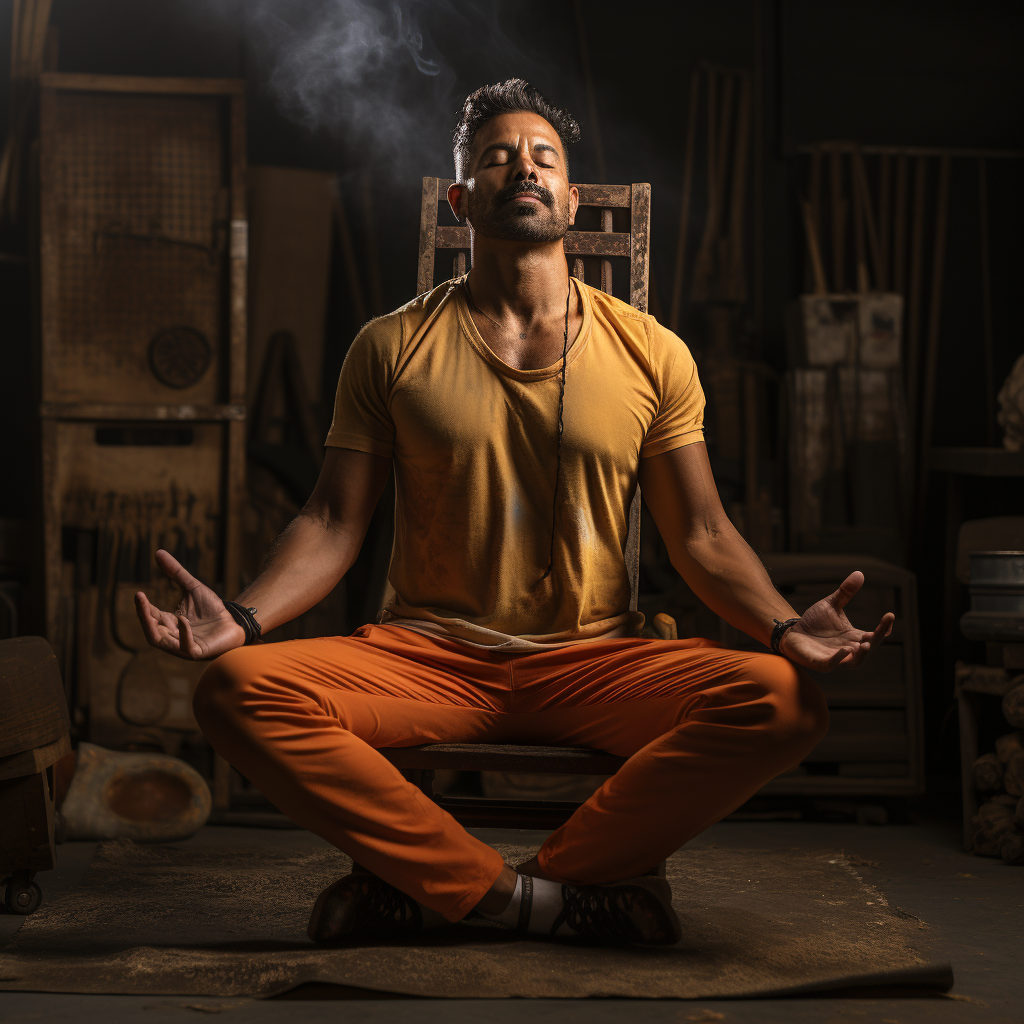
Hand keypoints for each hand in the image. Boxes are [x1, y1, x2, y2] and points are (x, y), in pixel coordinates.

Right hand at [134, 549, 245, 660]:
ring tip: (151, 612)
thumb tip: (158, 552)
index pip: (150, 616)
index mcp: (169, 623)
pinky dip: (183, 634)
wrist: (236, 622)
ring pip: (161, 641)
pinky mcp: (198, 652)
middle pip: (151, 631)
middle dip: (143, 616)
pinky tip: (183, 619)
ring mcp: (184, 646)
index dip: (143, 607)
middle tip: (139, 599)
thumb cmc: (213, 609)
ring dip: (154, 627)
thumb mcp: (193, 588)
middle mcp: (172, 637)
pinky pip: (186, 647)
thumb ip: (176, 573)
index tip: (138, 593)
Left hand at [779, 571, 893, 672]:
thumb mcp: (832, 605)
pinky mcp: (820, 662)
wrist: (792, 631)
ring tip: (866, 643)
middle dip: (877, 640)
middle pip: (869, 648)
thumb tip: (859, 573)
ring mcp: (835, 658)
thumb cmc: (815, 622)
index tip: (890, 615)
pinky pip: (832, 664)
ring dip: (862, 655)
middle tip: (882, 629)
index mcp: (854, 637)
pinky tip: (845, 650)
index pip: (875, 635)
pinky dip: (839, 659)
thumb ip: (846, 592)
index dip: (884, 628)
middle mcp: (849, 650)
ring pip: (855, 662)